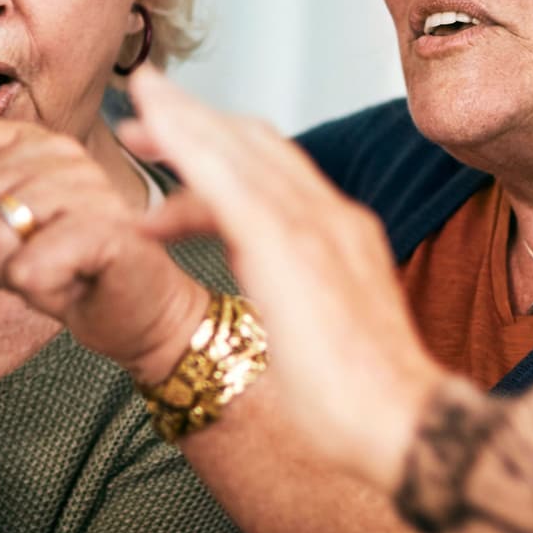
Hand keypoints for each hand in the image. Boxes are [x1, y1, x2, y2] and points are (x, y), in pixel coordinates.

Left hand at [0, 83, 207, 382]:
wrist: (138, 307)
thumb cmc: (64, 263)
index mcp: (22, 145)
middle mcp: (52, 153)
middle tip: (12, 259)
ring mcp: (83, 188)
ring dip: (2, 270)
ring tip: (39, 268)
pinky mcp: (106, 229)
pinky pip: (27, 263)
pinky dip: (35, 286)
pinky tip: (62, 281)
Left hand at [116, 67, 451, 488]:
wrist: (399, 422)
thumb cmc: (360, 399)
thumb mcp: (325, 330)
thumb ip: (304, 297)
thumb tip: (277, 297)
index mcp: (342, 235)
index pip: (279, 172)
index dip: (226, 151)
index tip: (182, 146)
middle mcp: (332, 216)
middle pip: (258, 146)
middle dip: (197, 124)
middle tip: (142, 110)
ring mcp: (314, 224)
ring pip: (238, 152)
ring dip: (183, 124)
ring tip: (133, 119)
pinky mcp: (286, 243)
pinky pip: (227, 179)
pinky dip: (188, 145)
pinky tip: (153, 134)